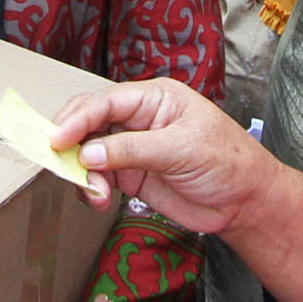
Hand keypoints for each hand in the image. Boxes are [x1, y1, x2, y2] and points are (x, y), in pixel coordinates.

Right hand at [53, 79, 283, 235]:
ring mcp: (132, 148)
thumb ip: (132, 150)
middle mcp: (139, 119)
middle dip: (71, 142)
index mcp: (154, 98)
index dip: (78, 118)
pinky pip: (98, 177)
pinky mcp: (131, 176)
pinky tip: (99, 199)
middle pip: (90, 123)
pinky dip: (91, 189)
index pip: (106, 101)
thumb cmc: (227, 161)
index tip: (57, 139)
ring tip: (95, 192)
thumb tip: (87, 154)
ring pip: (89, 153)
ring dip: (82, 172)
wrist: (245, 202)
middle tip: (58, 162)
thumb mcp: (182, 149)